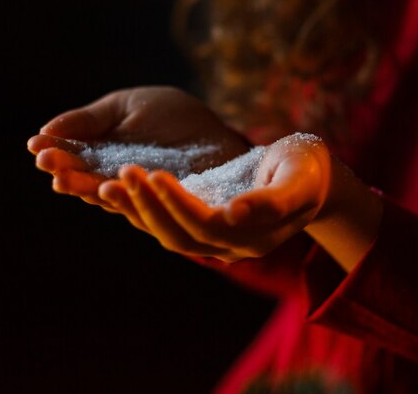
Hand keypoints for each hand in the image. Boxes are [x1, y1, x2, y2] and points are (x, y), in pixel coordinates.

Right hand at [27, 87, 249, 209]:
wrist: (216, 132)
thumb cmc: (171, 116)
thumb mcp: (127, 108)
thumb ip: (91, 120)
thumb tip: (45, 131)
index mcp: (103, 156)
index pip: (72, 159)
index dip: (54, 153)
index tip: (36, 146)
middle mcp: (115, 181)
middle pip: (85, 182)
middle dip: (65, 173)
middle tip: (48, 164)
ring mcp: (140, 197)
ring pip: (109, 198)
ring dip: (88, 189)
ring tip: (69, 180)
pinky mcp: (166, 209)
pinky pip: (143, 207)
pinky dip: (126, 199)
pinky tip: (109, 187)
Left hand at [97, 134, 331, 261]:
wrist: (308, 179)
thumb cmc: (307, 171)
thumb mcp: (298, 179)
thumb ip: (271, 201)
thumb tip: (234, 214)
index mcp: (253, 236)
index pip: (207, 225)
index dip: (179, 204)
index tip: (153, 174)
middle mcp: (229, 246)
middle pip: (178, 235)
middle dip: (148, 205)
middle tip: (123, 172)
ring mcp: (214, 240)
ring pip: (166, 233)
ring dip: (137, 210)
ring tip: (109, 183)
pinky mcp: (202, 226)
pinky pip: (165, 224)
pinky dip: (141, 210)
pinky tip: (119, 190)